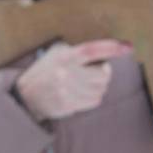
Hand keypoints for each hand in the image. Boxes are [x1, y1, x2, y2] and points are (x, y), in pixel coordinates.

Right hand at [14, 40, 132, 121]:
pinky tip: (81, 94)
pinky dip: (93, 98)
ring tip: (84, 84)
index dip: (110, 48)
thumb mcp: (55, 54)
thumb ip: (77, 50)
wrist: (26, 96)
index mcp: (63, 57)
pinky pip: (95, 101)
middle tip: (93, 72)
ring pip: (101, 89)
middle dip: (103, 74)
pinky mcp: (68, 105)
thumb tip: (111, 49)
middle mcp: (65, 73)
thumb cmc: (45, 72)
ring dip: (97, 87)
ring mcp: (66, 91)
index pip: (91, 50)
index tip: (127, 47)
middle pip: (102, 75)